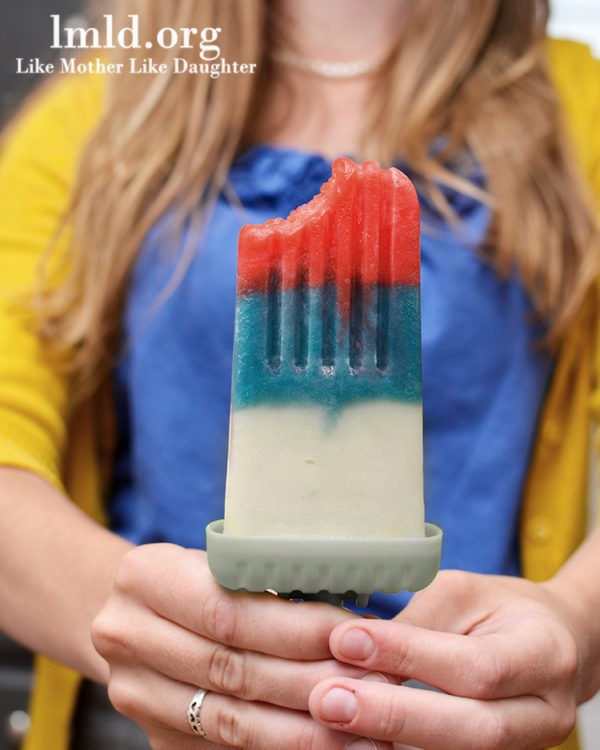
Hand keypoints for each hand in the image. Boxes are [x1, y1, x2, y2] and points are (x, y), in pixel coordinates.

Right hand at [92, 543, 380, 748]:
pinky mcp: (156, 737)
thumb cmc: (199, 576)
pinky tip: (329, 744)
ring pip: (233, 722)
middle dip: (311, 681)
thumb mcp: (218, 559)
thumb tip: (352, 616)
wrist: (139, 613)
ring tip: (365, 721)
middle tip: (375, 684)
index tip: (354, 636)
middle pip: (233, 670)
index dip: (296, 629)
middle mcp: (127, 637)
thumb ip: (266, 584)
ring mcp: (136, 695)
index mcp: (144, 578)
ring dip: (306, 728)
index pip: (229, 613)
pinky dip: (283, 747)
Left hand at [309, 570, 591, 749]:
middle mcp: (543, 713)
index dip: (410, 655)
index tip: (346, 639)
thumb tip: (353, 647)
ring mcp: (525, 748)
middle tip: (328, 699)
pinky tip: (355, 739)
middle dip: (393, 715)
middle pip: (470, 729)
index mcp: (543, 654)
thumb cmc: (501, 610)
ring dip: (388, 741)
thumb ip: (417, 625)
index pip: (477, 665)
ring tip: (333, 718)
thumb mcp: (463, 594)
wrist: (553, 645)